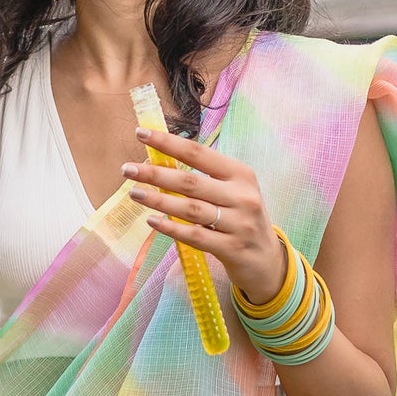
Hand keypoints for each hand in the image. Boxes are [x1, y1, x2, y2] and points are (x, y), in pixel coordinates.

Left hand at [124, 124, 285, 305]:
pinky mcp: (232, 249)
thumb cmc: (242, 220)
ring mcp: (239, 223)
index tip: (141, 134)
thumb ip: (205, 179)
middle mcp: (242, 196)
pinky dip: (171, 228)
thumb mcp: (233, 193)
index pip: (199, 153)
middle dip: (156, 173)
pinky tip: (152, 221)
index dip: (169, 143)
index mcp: (241, 174)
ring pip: (191, 209)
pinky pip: (195, 236)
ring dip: (159, 200)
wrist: (268, 261)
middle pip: (191, 181)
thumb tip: (160, 163)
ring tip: (134, 193)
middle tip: (127, 169)